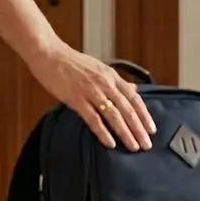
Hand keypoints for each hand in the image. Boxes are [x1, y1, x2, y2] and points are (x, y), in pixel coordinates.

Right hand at [25, 40, 156, 150]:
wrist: (48, 53)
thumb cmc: (72, 62)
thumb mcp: (99, 68)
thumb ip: (116, 82)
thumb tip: (134, 90)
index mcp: (111, 76)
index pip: (134, 98)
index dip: (144, 115)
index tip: (151, 130)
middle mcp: (105, 83)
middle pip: (127, 110)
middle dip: (138, 129)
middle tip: (146, 145)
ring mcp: (90, 91)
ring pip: (113, 115)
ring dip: (125, 133)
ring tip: (133, 147)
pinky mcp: (76, 98)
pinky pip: (93, 119)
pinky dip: (103, 132)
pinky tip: (110, 143)